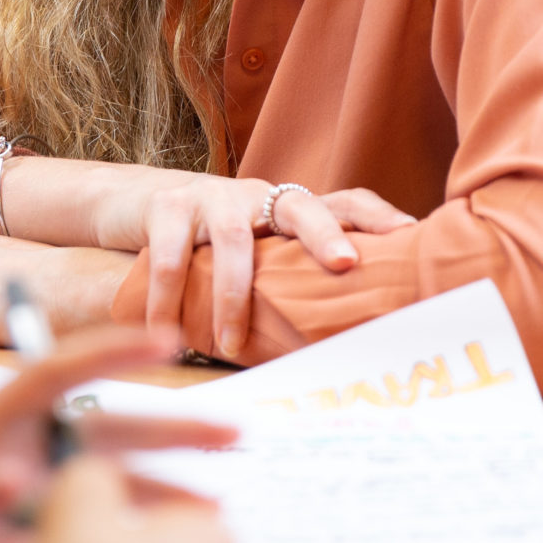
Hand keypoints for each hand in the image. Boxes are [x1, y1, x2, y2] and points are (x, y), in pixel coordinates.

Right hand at [101, 175, 414, 361]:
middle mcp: (257, 196)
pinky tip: (166, 336)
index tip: (406, 233)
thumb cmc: (209, 244)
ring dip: (232, 299)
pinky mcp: (167, 207)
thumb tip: (335, 341)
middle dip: (324, 234)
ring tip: (230, 345)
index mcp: (287, 211)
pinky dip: (166, 302)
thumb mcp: (254, 254)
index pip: (344, 202)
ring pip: (232, 242)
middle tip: (346, 264)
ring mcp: (212, 196)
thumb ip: (288, 281)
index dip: (376, 215)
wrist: (135, 202)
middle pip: (300, 207)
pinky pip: (169, 259)